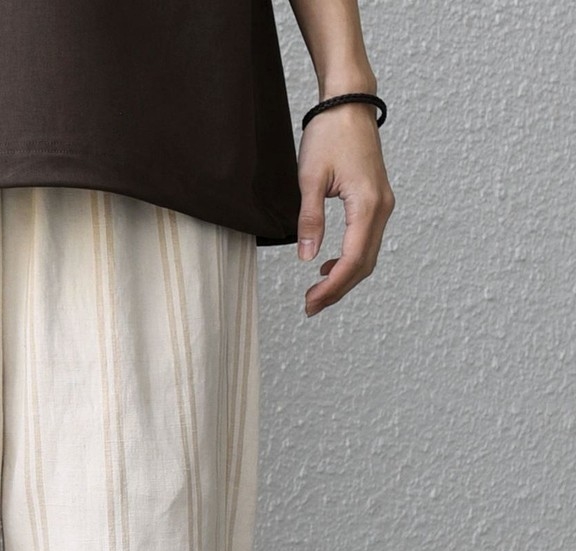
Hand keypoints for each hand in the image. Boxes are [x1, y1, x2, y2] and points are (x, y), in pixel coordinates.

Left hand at [296, 102, 394, 316]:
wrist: (348, 103)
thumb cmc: (329, 134)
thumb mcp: (310, 179)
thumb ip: (309, 220)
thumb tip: (307, 258)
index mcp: (367, 205)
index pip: (352, 260)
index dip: (332, 288)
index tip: (310, 303)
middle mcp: (382, 208)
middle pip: (364, 264)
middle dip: (337, 290)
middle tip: (310, 307)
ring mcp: (383, 204)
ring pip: (367, 255)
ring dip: (344, 278)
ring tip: (316, 293)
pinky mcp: (377, 200)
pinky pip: (367, 240)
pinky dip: (350, 259)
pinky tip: (328, 266)